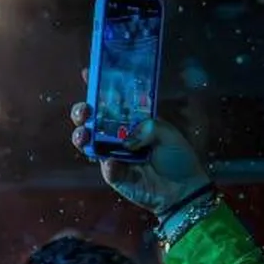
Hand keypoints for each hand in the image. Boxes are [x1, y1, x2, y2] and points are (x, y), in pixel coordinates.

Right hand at [70, 101, 210, 214]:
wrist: (182, 189)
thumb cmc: (177, 158)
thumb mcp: (169, 133)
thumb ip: (149, 127)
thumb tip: (129, 137)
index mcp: (131, 121)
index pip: (111, 101)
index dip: (97, 87)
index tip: (86, 73)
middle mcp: (117, 135)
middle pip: (91, 120)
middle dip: (82, 112)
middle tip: (85, 112)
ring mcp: (112, 154)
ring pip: (87, 142)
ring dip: (81, 136)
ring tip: (85, 135)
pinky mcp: (113, 174)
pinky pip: (104, 167)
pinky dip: (107, 164)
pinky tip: (113, 163)